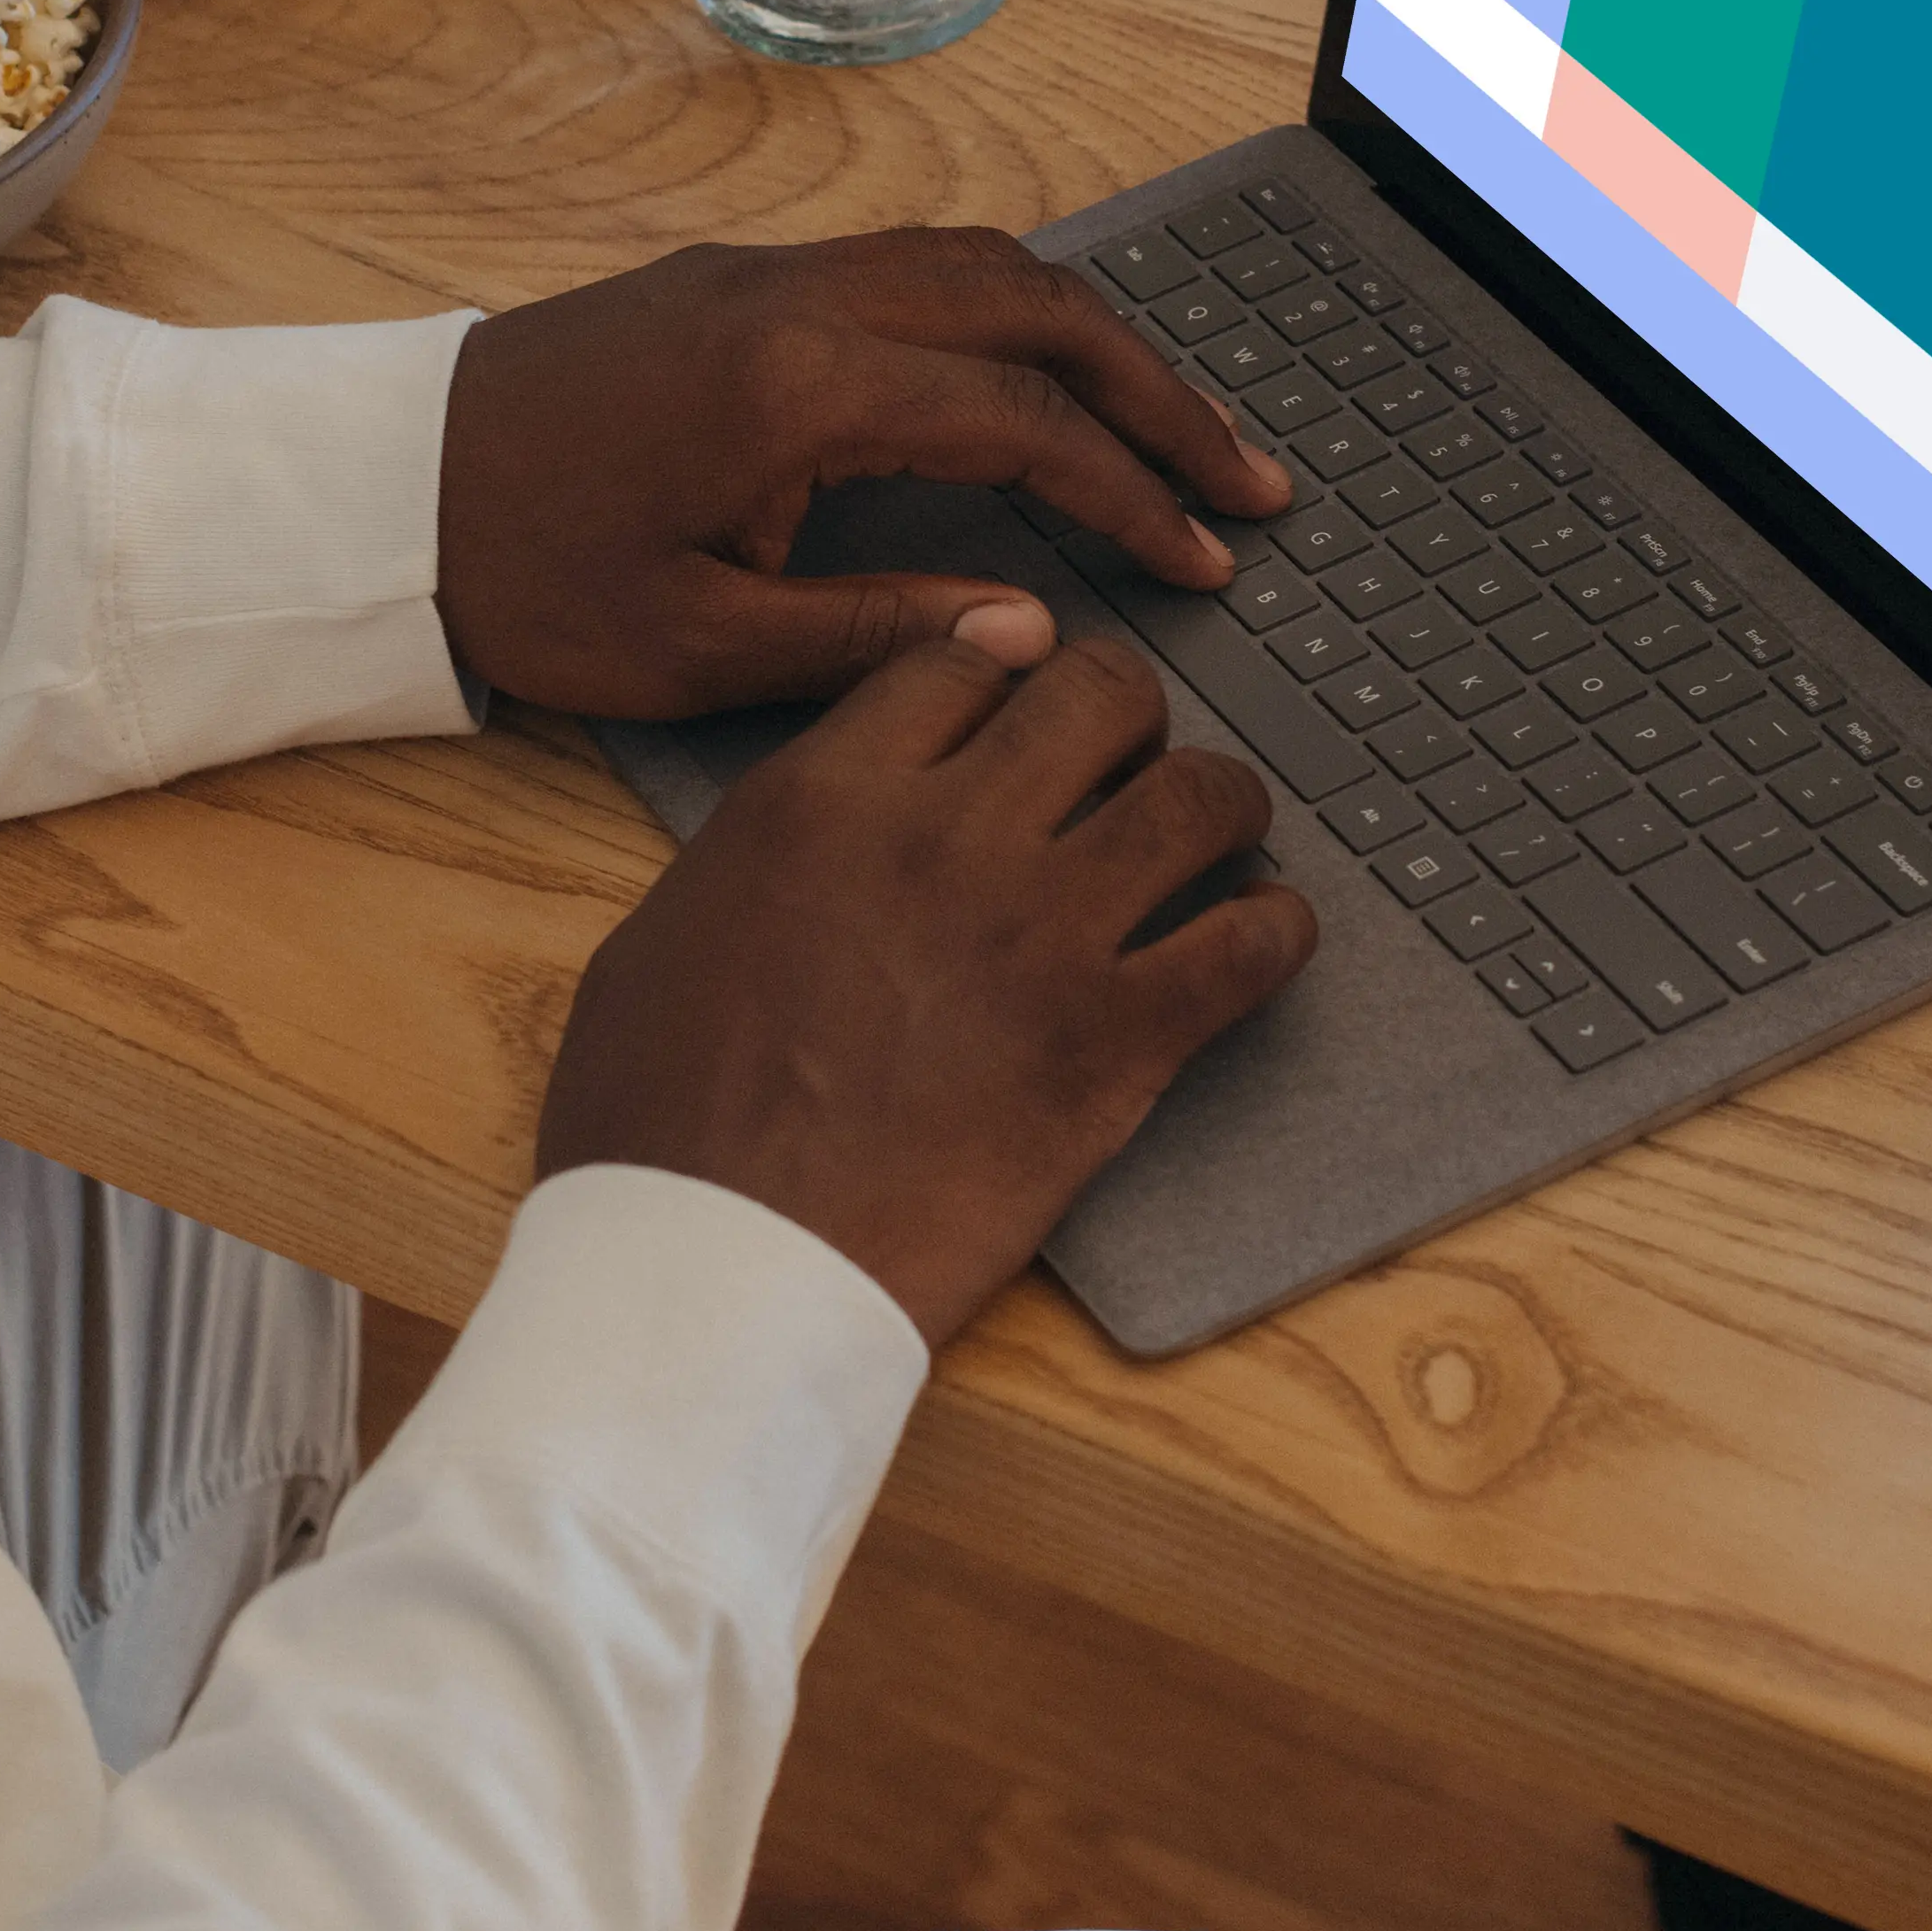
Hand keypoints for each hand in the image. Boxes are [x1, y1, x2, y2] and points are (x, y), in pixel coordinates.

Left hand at [438, 229, 1290, 719]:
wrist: (376, 488)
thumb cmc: (522, 575)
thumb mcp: (699, 645)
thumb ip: (879, 632)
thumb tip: (1028, 627)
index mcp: (797, 387)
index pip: (1022, 423)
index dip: (1129, 495)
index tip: (1204, 560)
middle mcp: (799, 299)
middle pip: (1037, 307)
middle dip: (1159, 391)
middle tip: (1250, 477)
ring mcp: (767, 272)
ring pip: (983, 264)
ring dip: (1094, 339)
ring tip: (1175, 429)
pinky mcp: (738, 278)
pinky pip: (918, 266)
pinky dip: (1013, 314)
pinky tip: (1050, 380)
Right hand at [535, 633, 1315, 1345]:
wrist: (720, 1267)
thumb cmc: (657, 1126)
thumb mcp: (661, 937)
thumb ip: (755, 852)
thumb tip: (806, 836)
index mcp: (824, 797)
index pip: (960, 663)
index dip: (1005, 676)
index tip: (1027, 701)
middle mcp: (946, 835)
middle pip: (1100, 693)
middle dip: (1126, 717)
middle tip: (1126, 767)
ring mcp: (1043, 933)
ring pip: (1200, 795)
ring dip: (1220, 806)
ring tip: (1216, 842)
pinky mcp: (1115, 1042)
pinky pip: (1252, 944)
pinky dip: (1275, 932)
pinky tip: (1259, 941)